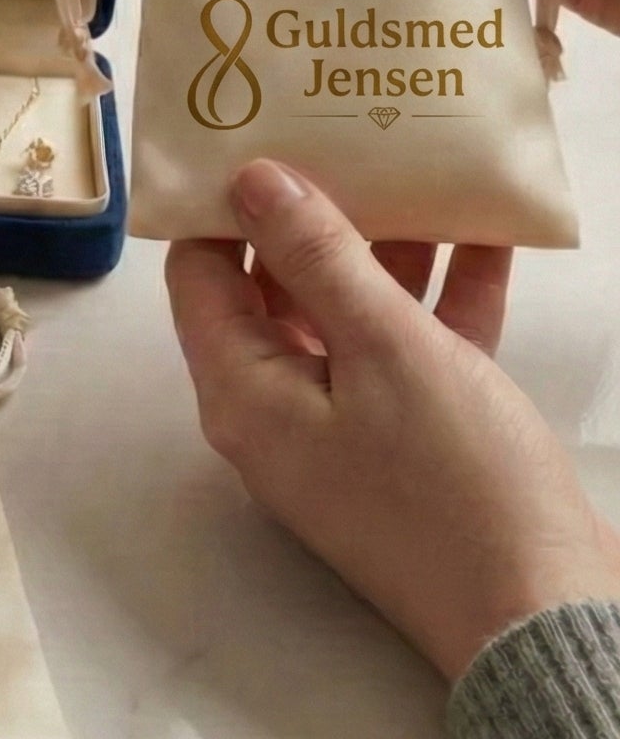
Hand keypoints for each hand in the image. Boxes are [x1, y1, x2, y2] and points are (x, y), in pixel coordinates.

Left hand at [166, 159, 615, 680]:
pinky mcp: (408, 438)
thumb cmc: (457, 486)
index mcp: (242, 391)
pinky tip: (487, 229)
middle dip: (311, 210)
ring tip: (415, 157)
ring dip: (386, 243)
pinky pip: (410, 346)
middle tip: (343, 124)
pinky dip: (442, 292)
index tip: (251, 126)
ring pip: (350, 309)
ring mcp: (343, 425)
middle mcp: (277, 407)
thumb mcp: (387, 350)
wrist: (541, 614)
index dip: (218, 202)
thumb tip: (247, 181)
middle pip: (274, 285)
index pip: (199, 274)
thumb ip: (318, 258)